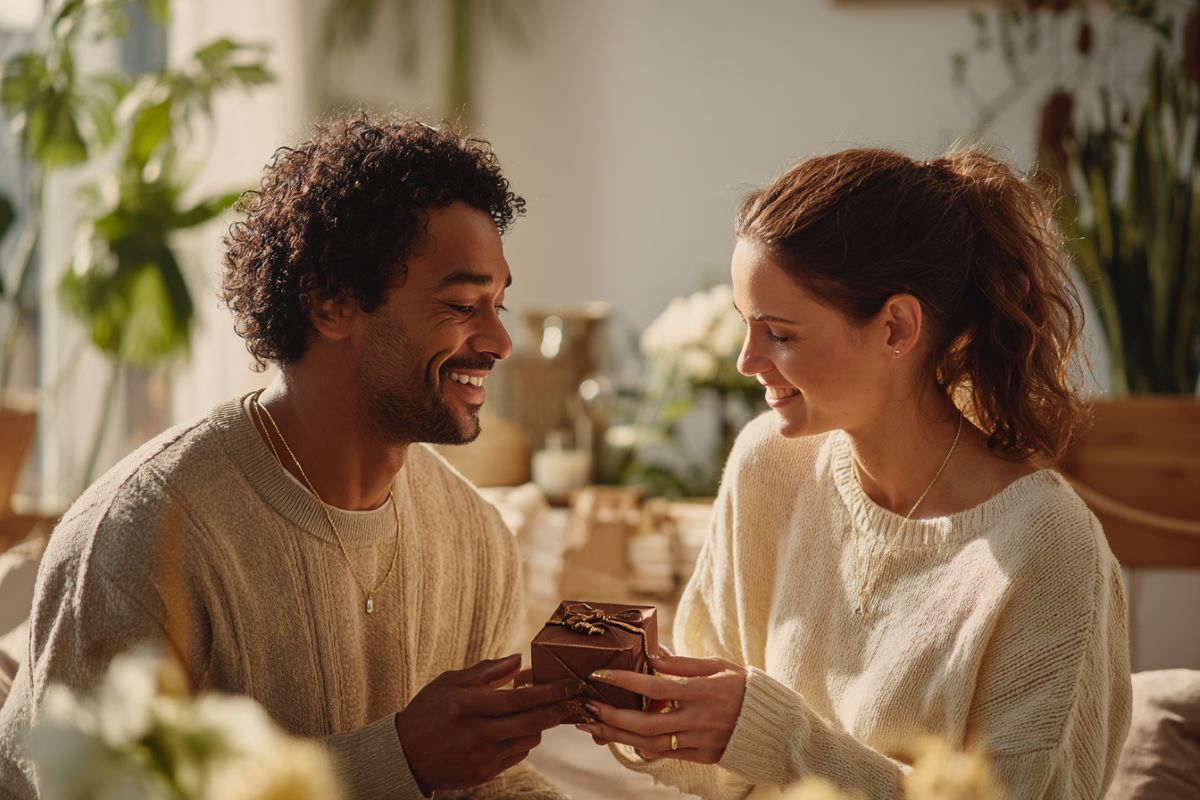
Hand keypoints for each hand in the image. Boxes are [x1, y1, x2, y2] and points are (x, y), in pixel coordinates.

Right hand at [396, 654, 582, 791]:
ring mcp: (481, 757)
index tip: (571, 684)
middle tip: (573, 699)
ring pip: (529, 739)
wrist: (405, 755)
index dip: (550, 691)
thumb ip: (486, 671)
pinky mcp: (484, 773)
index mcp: (467, 706)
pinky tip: (510, 730)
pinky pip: (518, 755)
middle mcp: (477, 733)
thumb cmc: (428, 712)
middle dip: (557, 710)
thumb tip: (518, 660)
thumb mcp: (450, 682)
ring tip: (528, 712)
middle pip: (532, 722)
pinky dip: (522, 740)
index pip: (519, 699)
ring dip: (536, 724)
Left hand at [576, 653, 746, 763]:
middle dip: (613, 717)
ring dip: (618, 735)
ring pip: (650, 744)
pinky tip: (620, 736)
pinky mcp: (700, 756)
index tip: (601, 673)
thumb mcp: (718, 666)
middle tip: (587, 708)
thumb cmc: (743, 688)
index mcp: (703, 692)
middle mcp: (699, 719)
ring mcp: (699, 741)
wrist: (773, 725)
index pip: (657, 687)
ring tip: (593, 726)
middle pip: (647, 723)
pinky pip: (664, 754)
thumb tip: (653, 656)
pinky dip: (639, 745)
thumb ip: (684, 663)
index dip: (626, 680)